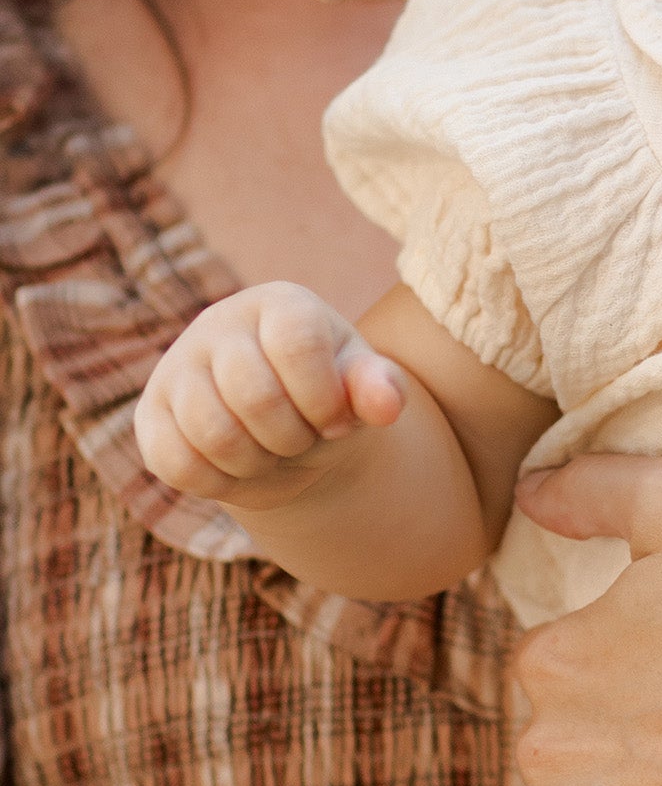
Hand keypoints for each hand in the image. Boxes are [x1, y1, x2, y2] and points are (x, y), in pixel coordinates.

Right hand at [136, 284, 407, 507]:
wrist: (288, 432)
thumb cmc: (331, 399)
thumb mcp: (362, 391)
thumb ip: (379, 388)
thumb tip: (386, 404)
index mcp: (279, 303)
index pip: (297, 344)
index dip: (324, 399)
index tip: (338, 420)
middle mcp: (218, 323)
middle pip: (253, 395)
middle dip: (292, 437)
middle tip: (303, 439)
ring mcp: (177, 367)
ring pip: (211, 432)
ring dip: (256, 462)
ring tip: (273, 452)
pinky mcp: (151, 415)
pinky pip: (176, 463)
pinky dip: (219, 482)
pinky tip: (239, 468)